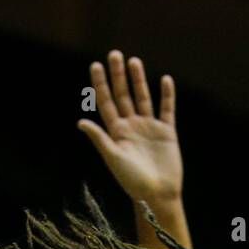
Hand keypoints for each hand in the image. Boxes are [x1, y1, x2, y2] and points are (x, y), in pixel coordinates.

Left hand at [78, 50, 181, 204]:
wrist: (157, 194)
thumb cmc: (132, 181)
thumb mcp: (113, 158)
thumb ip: (100, 138)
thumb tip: (81, 121)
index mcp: (116, 132)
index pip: (106, 103)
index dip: (100, 84)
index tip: (95, 65)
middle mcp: (131, 127)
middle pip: (123, 96)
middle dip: (118, 76)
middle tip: (114, 54)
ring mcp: (149, 128)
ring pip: (143, 98)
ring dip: (138, 80)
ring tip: (134, 61)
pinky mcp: (167, 132)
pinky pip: (167, 109)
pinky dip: (167, 95)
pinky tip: (164, 79)